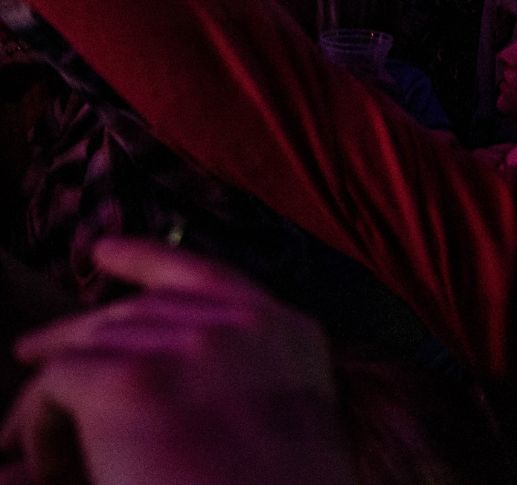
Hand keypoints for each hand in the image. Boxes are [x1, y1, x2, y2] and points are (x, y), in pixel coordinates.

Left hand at [0, 238, 349, 484]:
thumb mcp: (273, 426)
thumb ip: (227, 381)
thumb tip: (130, 360)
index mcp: (289, 334)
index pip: (206, 276)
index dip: (148, 260)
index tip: (105, 253)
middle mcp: (244, 325)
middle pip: (136, 309)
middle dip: (76, 332)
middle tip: (29, 351)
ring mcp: (189, 346)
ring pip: (88, 348)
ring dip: (56, 401)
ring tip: (24, 449)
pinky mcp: (131, 382)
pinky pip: (55, 386)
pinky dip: (37, 428)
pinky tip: (41, 466)